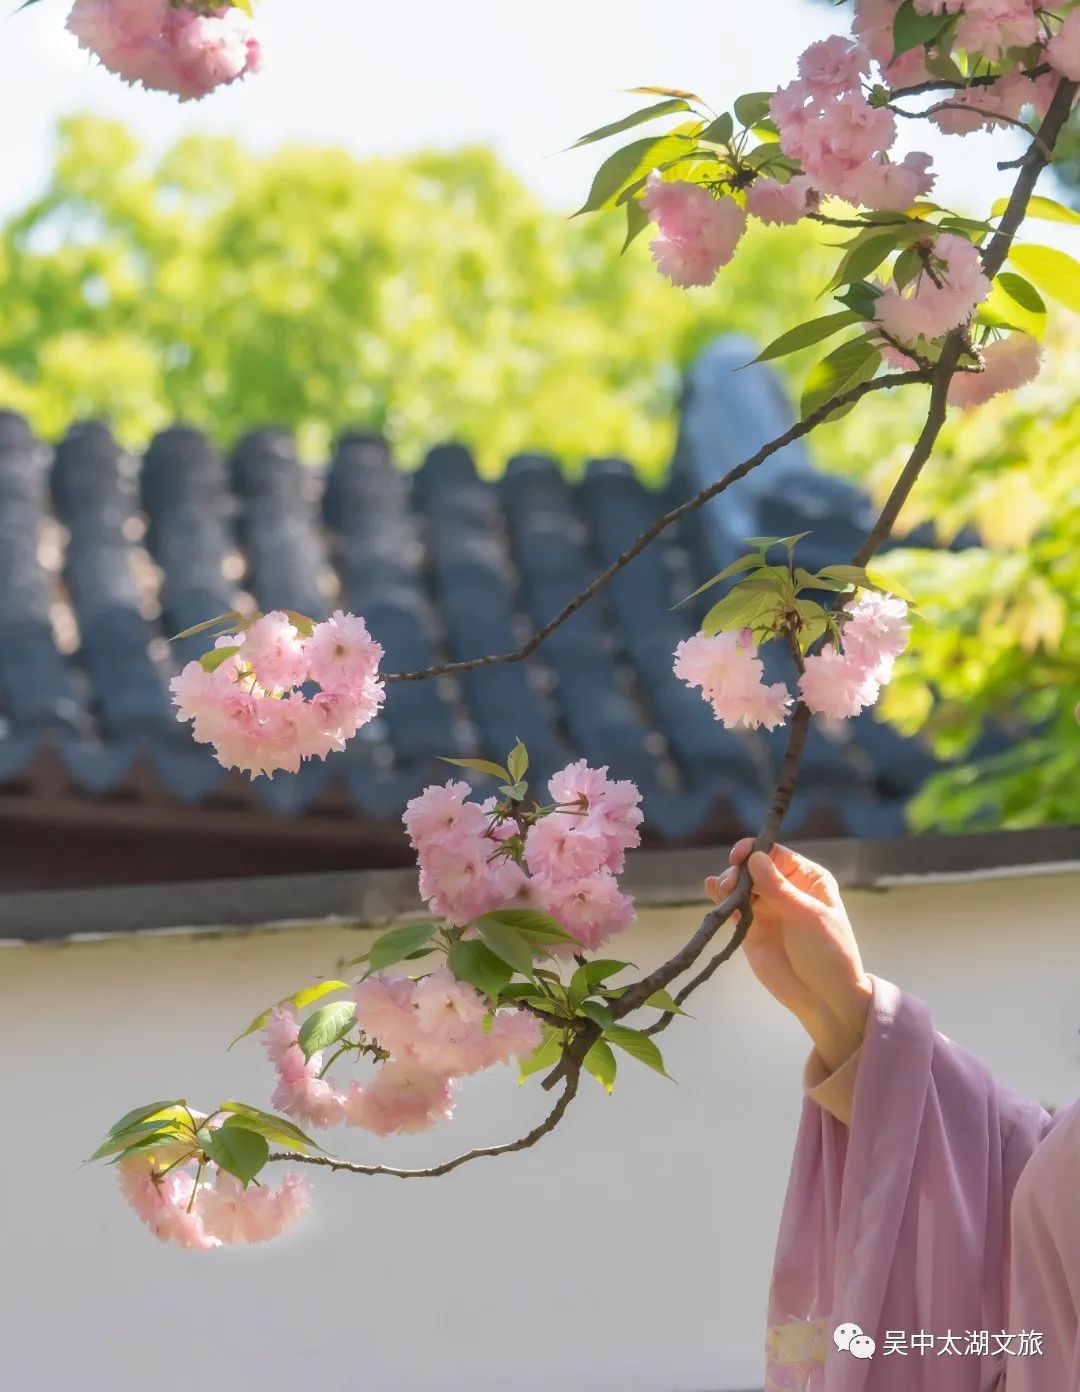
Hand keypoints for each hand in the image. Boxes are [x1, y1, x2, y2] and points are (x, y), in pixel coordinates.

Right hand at [706, 840, 871, 1071]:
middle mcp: (786, 889)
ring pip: (741, 886)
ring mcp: (767, 909)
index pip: (776, 854)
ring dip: (728, 883)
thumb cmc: (827, 952)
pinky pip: (734, 908)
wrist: (824, 997)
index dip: (755, 851)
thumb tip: (754, 857)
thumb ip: (778, 888)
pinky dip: (721, 899)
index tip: (738, 856)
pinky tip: (712, 890)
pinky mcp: (751, 929)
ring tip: (722, 891)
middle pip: (754, 867)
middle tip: (728, 885)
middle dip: (738, 870)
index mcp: (808, 879)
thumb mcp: (807, 916)